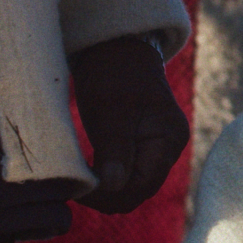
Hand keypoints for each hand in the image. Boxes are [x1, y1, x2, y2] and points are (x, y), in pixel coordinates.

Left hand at [70, 35, 189, 213]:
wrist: (115, 47)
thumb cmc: (114, 72)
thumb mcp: (112, 110)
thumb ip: (116, 149)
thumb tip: (112, 188)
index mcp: (168, 140)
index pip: (142, 185)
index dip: (110, 194)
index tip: (79, 188)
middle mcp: (167, 149)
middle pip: (139, 191)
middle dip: (107, 196)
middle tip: (73, 188)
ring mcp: (155, 150)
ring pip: (131, 187)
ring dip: (105, 190)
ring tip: (77, 182)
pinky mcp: (139, 147)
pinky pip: (126, 175)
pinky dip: (106, 179)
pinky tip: (86, 173)